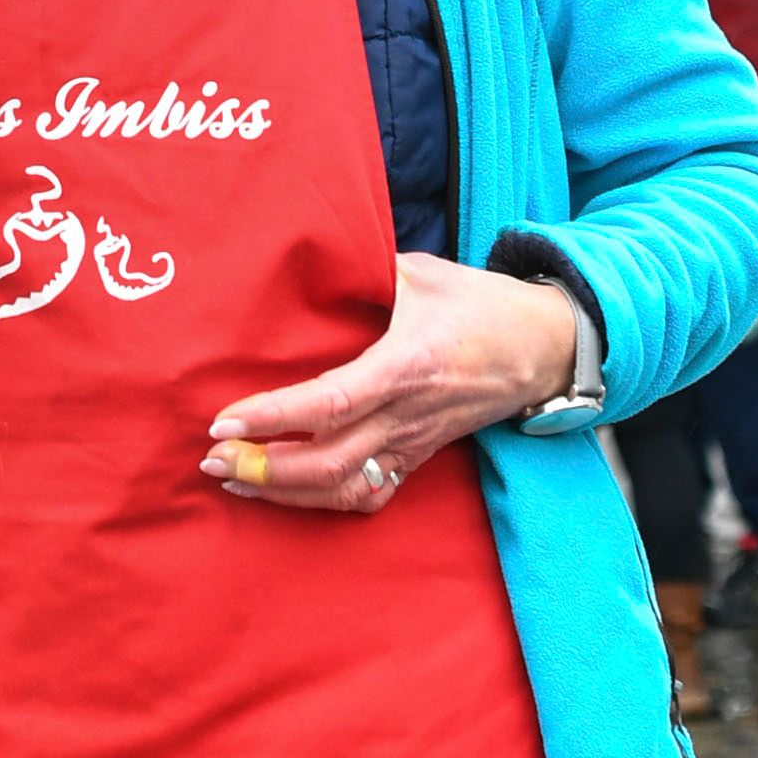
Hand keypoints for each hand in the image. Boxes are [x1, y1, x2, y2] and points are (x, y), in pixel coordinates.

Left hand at [197, 254, 577, 514]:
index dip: (274, 417)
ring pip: (344, 490)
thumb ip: (367, 268)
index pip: (328, 403)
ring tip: (236, 478)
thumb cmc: (480, 305)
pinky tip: (286, 494)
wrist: (544, 348)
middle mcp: (406, 416)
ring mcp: (413, 444)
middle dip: (264, 468)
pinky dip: (323, 502)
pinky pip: (368, 495)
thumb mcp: (422, 272)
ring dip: (285, 493)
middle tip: (212, 458)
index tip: (224, 420)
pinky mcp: (419, 458)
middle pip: (328, 463)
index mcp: (403, 367)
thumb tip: (313, 254)